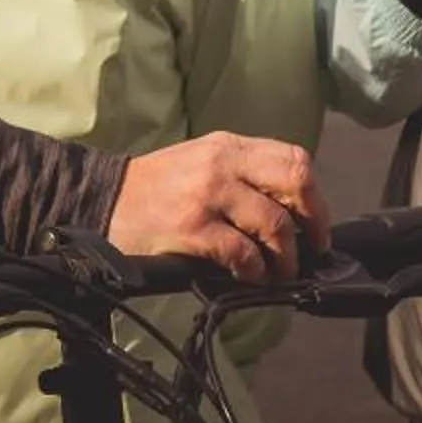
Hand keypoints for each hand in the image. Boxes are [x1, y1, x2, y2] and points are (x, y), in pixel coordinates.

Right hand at [108, 132, 331, 282]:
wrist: (104, 200)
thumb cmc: (157, 187)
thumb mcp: (202, 161)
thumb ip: (243, 174)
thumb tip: (292, 211)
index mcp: (229, 146)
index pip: (293, 159)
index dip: (314, 197)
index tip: (317, 225)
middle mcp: (222, 163)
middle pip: (295, 183)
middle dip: (313, 223)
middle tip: (311, 250)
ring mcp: (208, 194)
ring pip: (275, 224)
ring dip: (285, 258)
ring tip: (279, 273)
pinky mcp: (193, 227)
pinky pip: (242, 252)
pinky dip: (255, 270)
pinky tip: (250, 276)